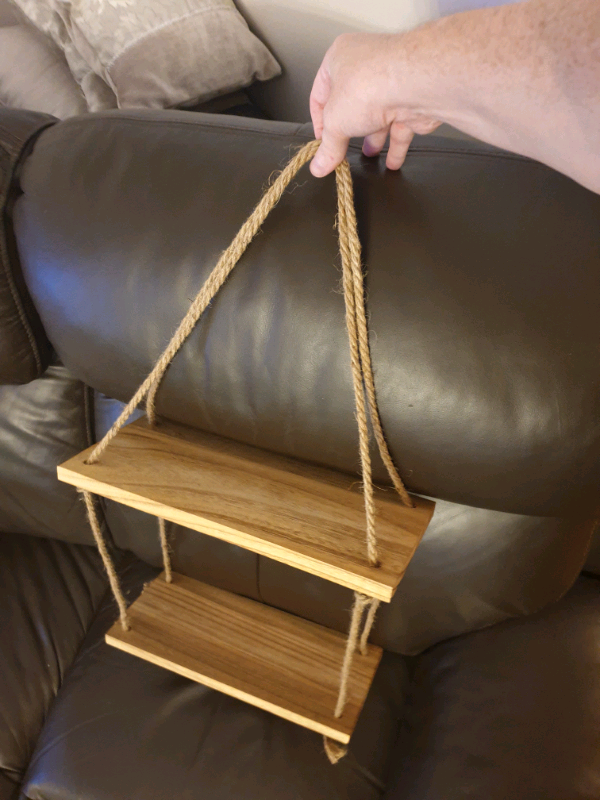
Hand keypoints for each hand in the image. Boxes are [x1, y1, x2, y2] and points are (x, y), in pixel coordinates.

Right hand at [309, 33, 441, 176]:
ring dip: (374, 138)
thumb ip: (328, 147)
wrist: (416, 83)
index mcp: (340, 57)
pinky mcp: (412, 97)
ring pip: (379, 114)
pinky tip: (391, 162)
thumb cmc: (369, 86)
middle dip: (349, 130)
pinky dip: (396, 144)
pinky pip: (401, 124)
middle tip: (344, 151)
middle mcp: (367, 64)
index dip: (318, 120)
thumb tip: (319, 166)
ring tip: (369, 155)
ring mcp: (392, 80)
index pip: (321, 92)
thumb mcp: (335, 123)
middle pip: (351, 105)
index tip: (321, 142)